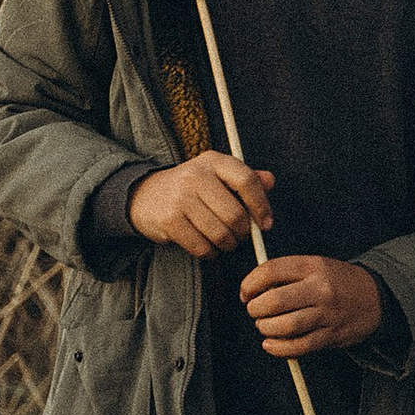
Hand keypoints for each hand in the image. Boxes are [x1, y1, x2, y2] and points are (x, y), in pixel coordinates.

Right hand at [128, 151, 273, 257]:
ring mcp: (180, 197)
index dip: (261, 205)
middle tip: (240, 236)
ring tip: (224, 242)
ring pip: (220, 234)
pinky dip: (209, 253)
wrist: (144, 195)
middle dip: (243, 233)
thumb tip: (270, 181)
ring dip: (227, 245)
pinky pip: (201, 246)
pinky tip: (207, 247)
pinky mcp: (169, 220)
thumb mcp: (217, 175)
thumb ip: (246, 178)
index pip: (246, 180)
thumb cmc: (192, 188)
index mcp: (213, 161)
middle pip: (235, 214)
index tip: (266, 224)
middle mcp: (195, 175)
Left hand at [240, 255, 384, 357]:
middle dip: (255, 309)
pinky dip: (279, 348)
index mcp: (313, 266)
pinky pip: (299, 347)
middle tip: (254, 311)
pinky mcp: (332, 336)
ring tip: (264, 326)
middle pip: (275, 301)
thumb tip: (253, 288)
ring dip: (266, 328)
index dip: (250, 284)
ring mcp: (327, 314)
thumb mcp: (315, 265)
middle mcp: (321, 289)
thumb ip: (287, 273)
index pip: (271, 271)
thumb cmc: (337, 282)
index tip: (246, 293)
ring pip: (286, 326)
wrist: (376, 297)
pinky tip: (271, 344)